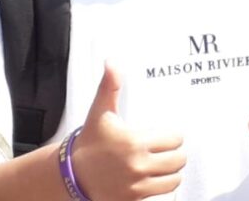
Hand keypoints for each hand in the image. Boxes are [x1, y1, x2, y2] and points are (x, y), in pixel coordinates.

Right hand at [71, 63, 186, 200]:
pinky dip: (161, 186)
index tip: (167, 136)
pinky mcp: (132, 200)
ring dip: (172, 172)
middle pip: (178, 160)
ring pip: (174, 180)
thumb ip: (110, 85)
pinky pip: (160, 194)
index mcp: (134, 142)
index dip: (173, 136)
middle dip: (176, 154)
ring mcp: (136, 187)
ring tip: (164, 164)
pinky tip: (154, 178)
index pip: (175, 140)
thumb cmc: (90, 141)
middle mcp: (137, 166)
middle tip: (169, 150)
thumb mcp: (100, 111)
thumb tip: (112, 62)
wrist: (70, 174)